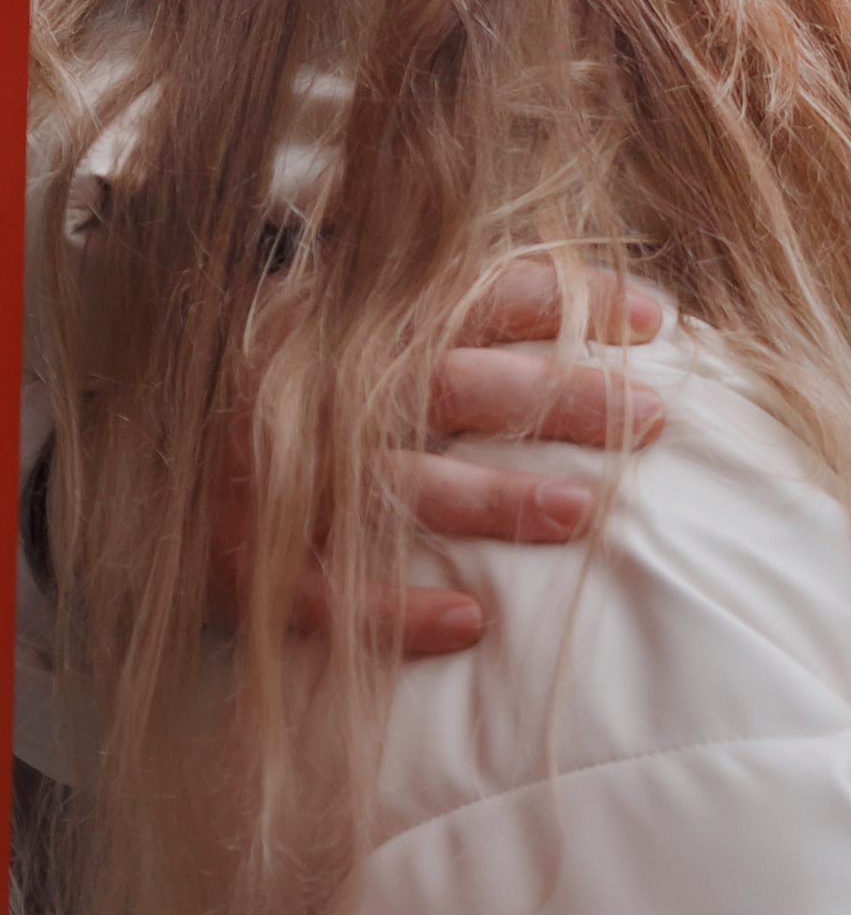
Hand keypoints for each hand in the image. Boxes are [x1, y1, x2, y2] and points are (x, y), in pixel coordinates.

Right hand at [212, 261, 666, 656]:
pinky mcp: (245, 565)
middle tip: (654, 415)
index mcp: (343, 325)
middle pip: (456, 385)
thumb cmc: (271, 397)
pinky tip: (473, 620)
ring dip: (495, 499)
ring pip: (403, 486)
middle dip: (559, 397)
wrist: (129, 458)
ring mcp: (279, 481)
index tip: (657, 319)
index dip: (566, 302)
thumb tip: (586, 309)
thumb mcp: (337, 330)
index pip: (470, 294)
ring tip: (583, 512)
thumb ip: (439, 318)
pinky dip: (399, 610)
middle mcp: (315, 394)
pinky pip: (329, 594)